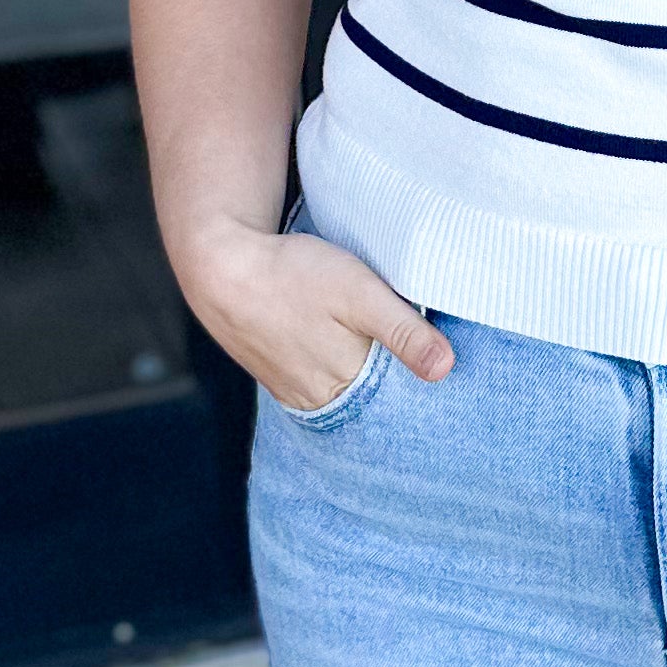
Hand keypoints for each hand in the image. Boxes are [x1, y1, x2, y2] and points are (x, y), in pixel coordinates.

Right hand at [172, 217, 452, 411]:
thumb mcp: (359, 294)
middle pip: (374, 398)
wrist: (221, 266)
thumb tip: (445, 369)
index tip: (442, 365)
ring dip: (367, 374)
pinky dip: (339, 370)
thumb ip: (403, 332)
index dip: (421, 380)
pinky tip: (345, 348)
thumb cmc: (292, 275)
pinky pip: (321, 382)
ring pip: (347, 390)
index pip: (401, 400)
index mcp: (346, 386)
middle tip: (419, 351)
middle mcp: (320, 398)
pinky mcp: (280, 374)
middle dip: (398, 381)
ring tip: (381, 347)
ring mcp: (296, 390)